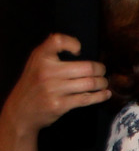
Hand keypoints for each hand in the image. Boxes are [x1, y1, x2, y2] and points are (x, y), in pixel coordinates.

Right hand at [0, 34, 109, 150]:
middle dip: (100, 69)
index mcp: (40, 57)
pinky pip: (87, 99)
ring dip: (102, 83)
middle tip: (102, 71)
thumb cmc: (34, 84)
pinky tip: (105, 94)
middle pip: (86, 67)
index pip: (57, 41)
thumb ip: (51, 52)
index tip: (79, 50)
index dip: (72, 43)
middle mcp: (46, 71)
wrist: (22, 110)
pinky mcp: (60, 104)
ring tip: (104, 82)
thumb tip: (75, 44)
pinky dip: (100, 96)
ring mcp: (53, 89)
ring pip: (90, 83)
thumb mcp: (36, 63)